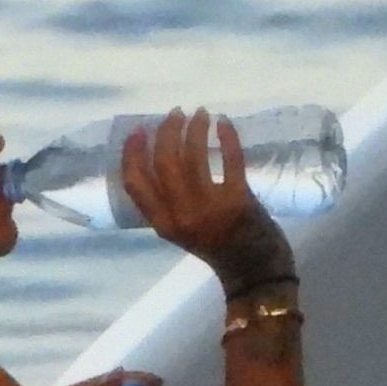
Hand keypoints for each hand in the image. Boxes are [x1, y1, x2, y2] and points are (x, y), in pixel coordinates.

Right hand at [121, 107, 294, 293]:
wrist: (254, 272)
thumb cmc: (217, 247)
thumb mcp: (181, 229)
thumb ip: (167, 202)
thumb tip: (162, 153)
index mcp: (163, 224)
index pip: (135, 183)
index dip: (132, 153)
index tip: (139, 130)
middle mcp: (181, 216)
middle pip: (164, 162)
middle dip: (167, 131)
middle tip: (176, 113)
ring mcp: (210, 208)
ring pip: (193, 156)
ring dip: (195, 128)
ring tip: (200, 114)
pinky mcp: (238, 200)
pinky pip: (230, 159)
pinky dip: (227, 136)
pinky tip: (224, 123)